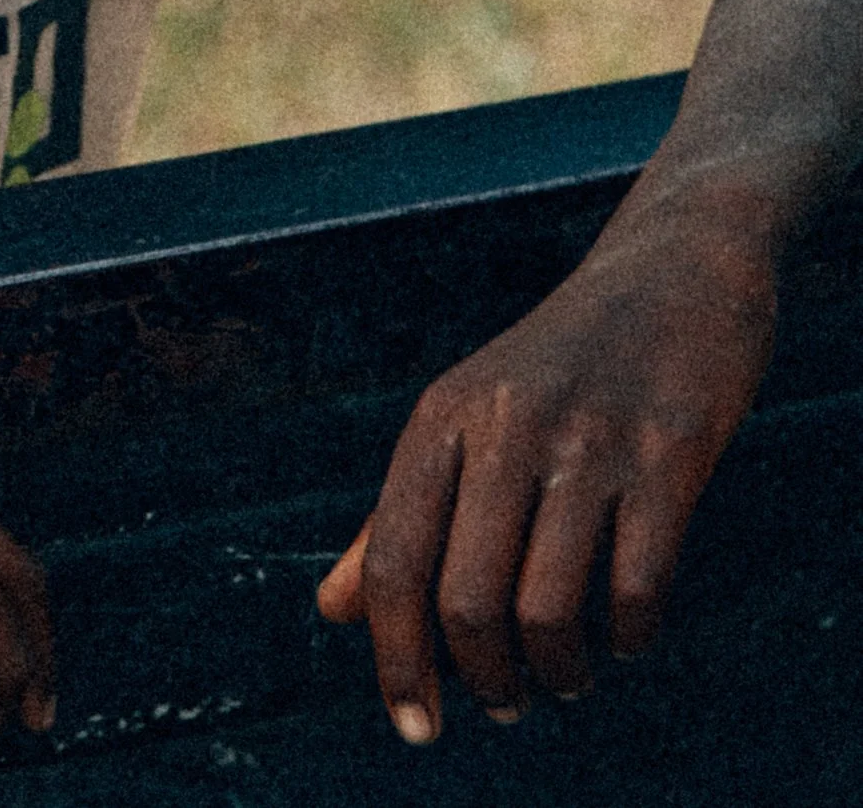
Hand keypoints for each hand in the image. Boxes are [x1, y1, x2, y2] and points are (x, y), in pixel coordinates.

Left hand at [316, 204, 775, 740]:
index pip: (391, 557)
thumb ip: (397, 515)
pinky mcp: (670, 456)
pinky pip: (636, 586)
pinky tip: (624, 637)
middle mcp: (504, 427)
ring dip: (558, 673)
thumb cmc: (556, 365)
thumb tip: (330, 611)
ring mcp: (587, 441)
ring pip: (547, 607)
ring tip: (565, 679)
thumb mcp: (462, 421)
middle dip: (482, 679)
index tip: (413, 728)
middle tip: (505, 704)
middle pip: (464, 598)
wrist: (673, 275)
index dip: (394, 655)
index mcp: (441, 418)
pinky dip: (627, 638)